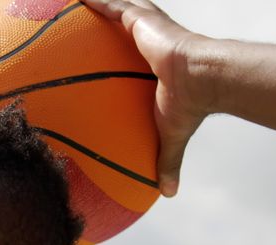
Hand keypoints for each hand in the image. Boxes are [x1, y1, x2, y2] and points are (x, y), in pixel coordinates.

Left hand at [82, 0, 212, 196]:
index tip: (110, 56)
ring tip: (71, 4)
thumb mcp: (170, 135)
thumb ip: (167, 161)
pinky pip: (111, 7)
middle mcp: (152, 40)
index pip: (138, 52)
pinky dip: (93, 3)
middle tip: (87, 22)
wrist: (204, 79)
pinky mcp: (141, 19)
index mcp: (158, 62)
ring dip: (100, 6)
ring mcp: (146, 27)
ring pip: (117, 9)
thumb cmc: (189, 105)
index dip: (125, 49)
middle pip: (126, 24)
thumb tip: (168, 194)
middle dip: (111, 18)